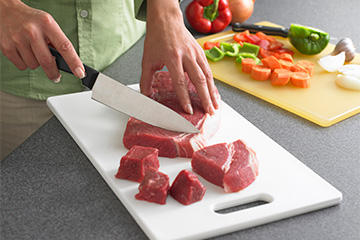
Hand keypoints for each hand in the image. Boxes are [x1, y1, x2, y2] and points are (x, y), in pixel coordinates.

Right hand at [0, 0, 84, 81]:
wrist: (5, 10)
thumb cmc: (31, 20)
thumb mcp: (48, 24)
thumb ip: (56, 41)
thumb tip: (67, 63)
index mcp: (47, 24)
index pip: (64, 46)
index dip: (74, 62)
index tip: (80, 73)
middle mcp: (32, 31)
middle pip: (47, 62)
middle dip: (53, 73)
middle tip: (56, 76)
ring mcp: (18, 39)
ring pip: (34, 65)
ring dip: (37, 64)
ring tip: (33, 51)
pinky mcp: (7, 47)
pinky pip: (22, 66)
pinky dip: (25, 63)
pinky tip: (23, 52)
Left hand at [140, 0, 219, 114]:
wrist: (166, 20)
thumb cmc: (157, 39)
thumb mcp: (147, 60)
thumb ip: (146, 79)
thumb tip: (145, 96)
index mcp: (172, 57)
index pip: (180, 81)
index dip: (185, 97)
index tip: (188, 110)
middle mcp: (187, 56)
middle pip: (199, 80)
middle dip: (205, 98)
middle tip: (209, 112)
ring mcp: (196, 54)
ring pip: (207, 76)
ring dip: (212, 93)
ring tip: (215, 106)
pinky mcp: (201, 53)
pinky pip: (209, 70)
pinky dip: (212, 83)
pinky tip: (213, 93)